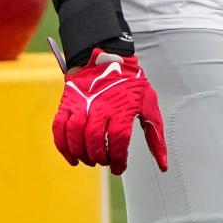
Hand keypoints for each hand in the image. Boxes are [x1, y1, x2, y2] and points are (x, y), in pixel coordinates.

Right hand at [52, 48, 167, 175]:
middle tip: (105, 161)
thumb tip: (163, 165)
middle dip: (100, 158)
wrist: (108, 56)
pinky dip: (63, 147)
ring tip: (91, 159)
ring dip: (82, 154)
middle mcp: (100, 106)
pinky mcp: (67, 103)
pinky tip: (73, 158)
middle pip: (95, 140)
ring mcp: (81, 104)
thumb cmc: (131, 84)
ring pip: (76, 136)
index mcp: (122, 107)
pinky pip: (59, 128)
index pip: (118, 141)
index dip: (118, 159)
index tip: (119, 167)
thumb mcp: (149, 105)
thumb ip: (155, 136)